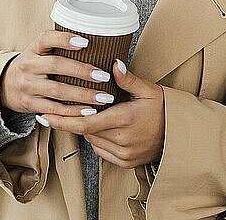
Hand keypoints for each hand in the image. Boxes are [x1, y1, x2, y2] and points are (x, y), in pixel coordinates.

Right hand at [0, 30, 115, 115]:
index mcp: (34, 48)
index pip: (47, 38)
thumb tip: (96, 40)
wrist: (5, 85)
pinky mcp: (30, 104)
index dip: (65, 39)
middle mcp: (28, 65)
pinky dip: (72, 111)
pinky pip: (53, 109)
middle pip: (56, 65)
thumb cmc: (33, 64)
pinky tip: (88, 111)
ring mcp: (28, 86)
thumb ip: (59, 46)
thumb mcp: (39, 50)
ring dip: (82, 95)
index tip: (86, 42)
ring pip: (57, 90)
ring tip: (103, 97)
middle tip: (103, 75)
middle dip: (82, 71)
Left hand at [36, 59, 164, 168]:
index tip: (46, 115)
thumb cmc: (164, 108)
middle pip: (86, 131)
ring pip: (92, 141)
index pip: (86, 122)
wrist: (179, 134)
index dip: (63, 120)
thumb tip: (114, 64)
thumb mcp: (148, 90)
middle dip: (72, 120)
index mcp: (125, 119)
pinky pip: (101, 151)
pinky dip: (96, 139)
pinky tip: (98, 126)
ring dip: (85, 129)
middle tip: (54, 110)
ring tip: (81, 113)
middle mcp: (122, 140)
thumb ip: (128, 79)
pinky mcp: (125, 162)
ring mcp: (124, 154)